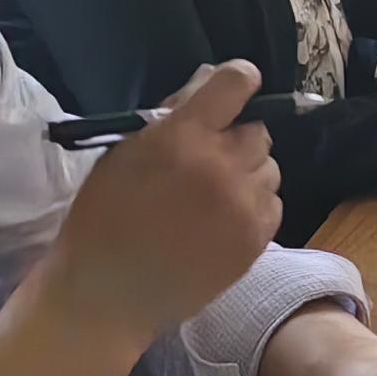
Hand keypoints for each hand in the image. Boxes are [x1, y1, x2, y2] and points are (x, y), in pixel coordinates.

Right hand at [38, 61, 282, 342]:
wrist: (107, 293)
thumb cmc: (103, 219)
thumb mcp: (124, 154)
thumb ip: (170, 116)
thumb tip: (208, 84)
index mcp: (182, 137)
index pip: (236, 82)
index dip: (237, 81)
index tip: (233, 92)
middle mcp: (221, 165)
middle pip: (258, 131)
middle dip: (235, 141)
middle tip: (206, 163)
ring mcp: (243, 205)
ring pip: (270, 168)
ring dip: (247, 175)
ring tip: (211, 198)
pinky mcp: (256, 240)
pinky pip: (273, 204)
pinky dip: (253, 207)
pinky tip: (221, 222)